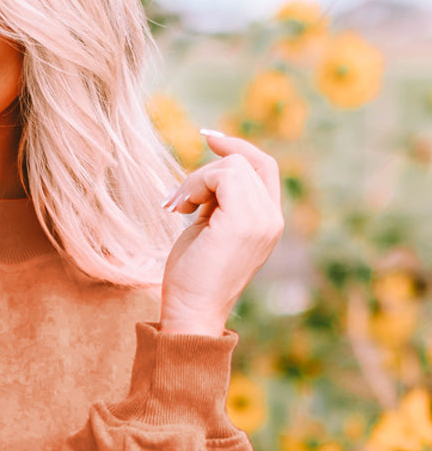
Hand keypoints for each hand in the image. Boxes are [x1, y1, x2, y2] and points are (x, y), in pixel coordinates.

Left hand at [159, 130, 284, 332]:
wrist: (190, 313)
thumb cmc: (192, 278)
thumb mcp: (210, 230)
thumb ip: (219, 202)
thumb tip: (211, 170)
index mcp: (267, 222)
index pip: (264, 167)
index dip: (239, 147)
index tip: (208, 137)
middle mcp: (272, 220)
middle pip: (246, 162)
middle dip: (205, 170)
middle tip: (178, 201)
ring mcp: (262, 220)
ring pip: (232, 167)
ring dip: (195, 181)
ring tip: (177, 209)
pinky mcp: (243, 221)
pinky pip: (223, 176)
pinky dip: (195, 185)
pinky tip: (181, 209)